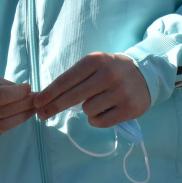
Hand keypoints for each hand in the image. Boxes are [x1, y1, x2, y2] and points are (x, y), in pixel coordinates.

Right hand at [0, 67, 36, 143]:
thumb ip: (1, 84)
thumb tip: (25, 92)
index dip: (18, 94)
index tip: (29, 88)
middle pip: (2, 113)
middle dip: (24, 106)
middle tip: (36, 100)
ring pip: (1, 127)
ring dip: (20, 118)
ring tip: (31, 110)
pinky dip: (7, 125)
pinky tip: (14, 117)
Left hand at [35, 53, 149, 127]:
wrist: (144, 74)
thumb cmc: (110, 70)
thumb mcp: (94, 65)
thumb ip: (75, 78)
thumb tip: (48, 98)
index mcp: (96, 60)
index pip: (66, 79)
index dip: (49, 93)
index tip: (37, 103)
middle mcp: (108, 74)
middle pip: (72, 96)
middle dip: (54, 107)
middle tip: (41, 115)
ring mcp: (120, 92)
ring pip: (87, 110)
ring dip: (86, 110)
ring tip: (96, 102)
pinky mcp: (129, 109)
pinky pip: (100, 122)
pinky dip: (96, 120)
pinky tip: (104, 111)